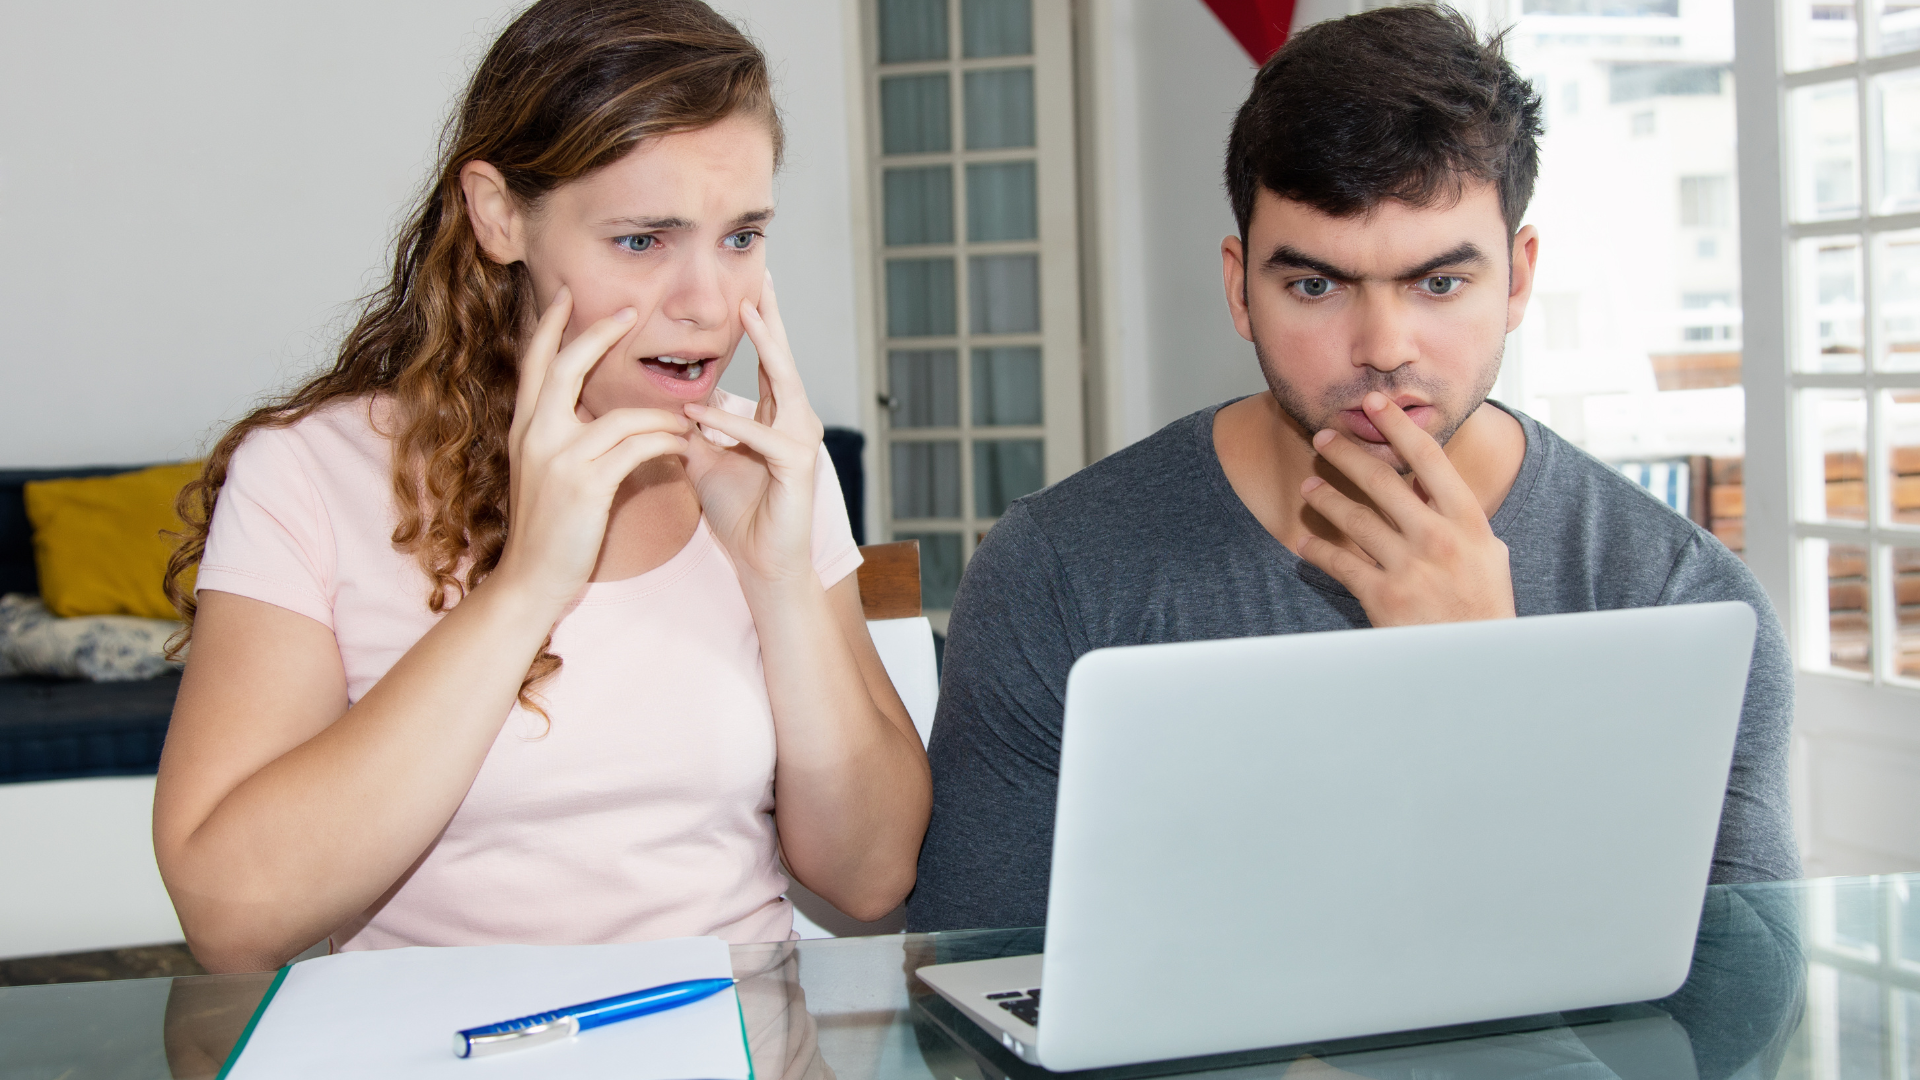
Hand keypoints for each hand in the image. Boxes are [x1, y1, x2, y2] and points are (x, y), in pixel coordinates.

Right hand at [496, 287, 688, 609]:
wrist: (530, 578)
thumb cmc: (546, 528)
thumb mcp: (542, 471)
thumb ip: (559, 437)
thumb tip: (584, 412)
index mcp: (525, 428)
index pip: (535, 365)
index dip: (550, 328)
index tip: (568, 297)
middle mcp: (536, 435)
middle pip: (566, 367)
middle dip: (598, 335)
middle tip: (630, 313)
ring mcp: (560, 459)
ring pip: (622, 416)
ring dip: (662, 416)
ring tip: (688, 421)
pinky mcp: (586, 485)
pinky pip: (638, 449)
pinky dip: (666, 444)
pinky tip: (684, 449)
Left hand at [683, 274, 823, 585]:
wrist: (762, 561)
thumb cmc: (740, 513)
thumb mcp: (704, 459)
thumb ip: (691, 428)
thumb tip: (666, 401)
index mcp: (777, 417)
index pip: (770, 362)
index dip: (760, 326)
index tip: (748, 288)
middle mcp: (796, 423)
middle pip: (785, 360)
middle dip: (773, 319)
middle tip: (761, 278)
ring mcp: (801, 443)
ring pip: (786, 386)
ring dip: (766, 350)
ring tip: (747, 315)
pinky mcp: (797, 469)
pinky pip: (763, 438)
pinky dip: (732, 425)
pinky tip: (703, 413)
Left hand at [1295, 392, 1514, 626]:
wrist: (1477, 661)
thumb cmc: (1482, 606)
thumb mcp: (1487, 553)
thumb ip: (1458, 516)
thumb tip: (1428, 482)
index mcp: (1468, 521)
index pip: (1429, 460)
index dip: (1399, 426)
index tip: (1376, 403)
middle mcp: (1439, 538)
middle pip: (1383, 481)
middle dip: (1348, 454)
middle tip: (1325, 437)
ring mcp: (1410, 567)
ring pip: (1355, 519)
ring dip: (1326, 499)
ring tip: (1309, 487)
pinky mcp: (1383, 596)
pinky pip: (1341, 563)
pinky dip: (1318, 551)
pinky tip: (1304, 543)